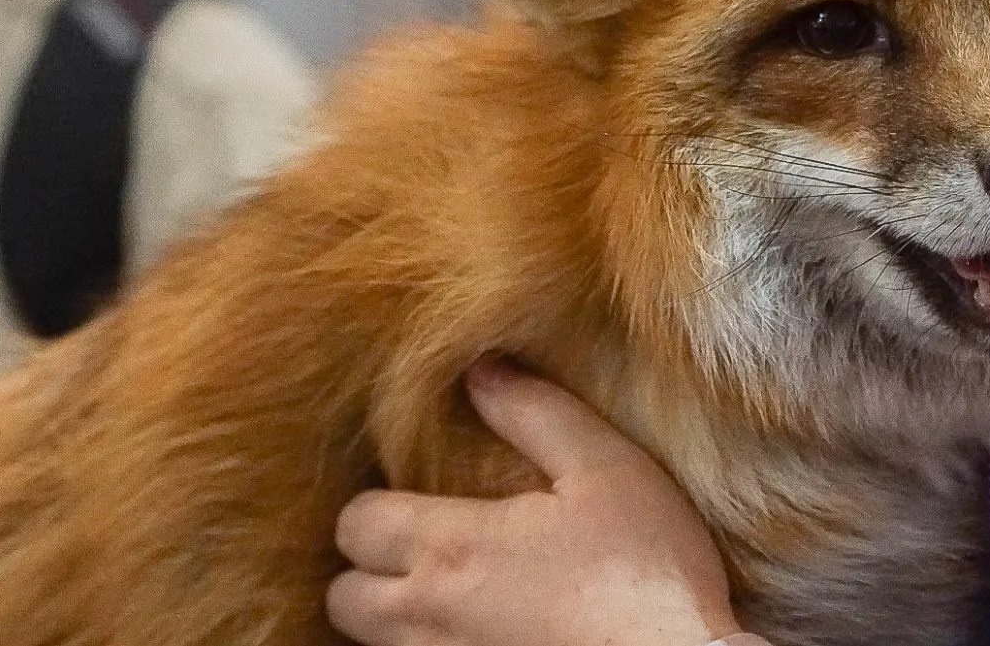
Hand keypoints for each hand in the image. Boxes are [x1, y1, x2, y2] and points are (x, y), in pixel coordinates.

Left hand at [328, 361, 741, 645]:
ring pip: (375, 643)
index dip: (376, 508)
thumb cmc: (646, 571)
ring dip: (398, 618)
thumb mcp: (606, 469)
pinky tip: (482, 632)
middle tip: (422, 553)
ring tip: (455, 595)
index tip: (418, 500)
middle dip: (368, 571)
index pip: (356, 524)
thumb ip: (538, 414)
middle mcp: (427, 617)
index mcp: (452, 547)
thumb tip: (481, 371)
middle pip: (343, 598)